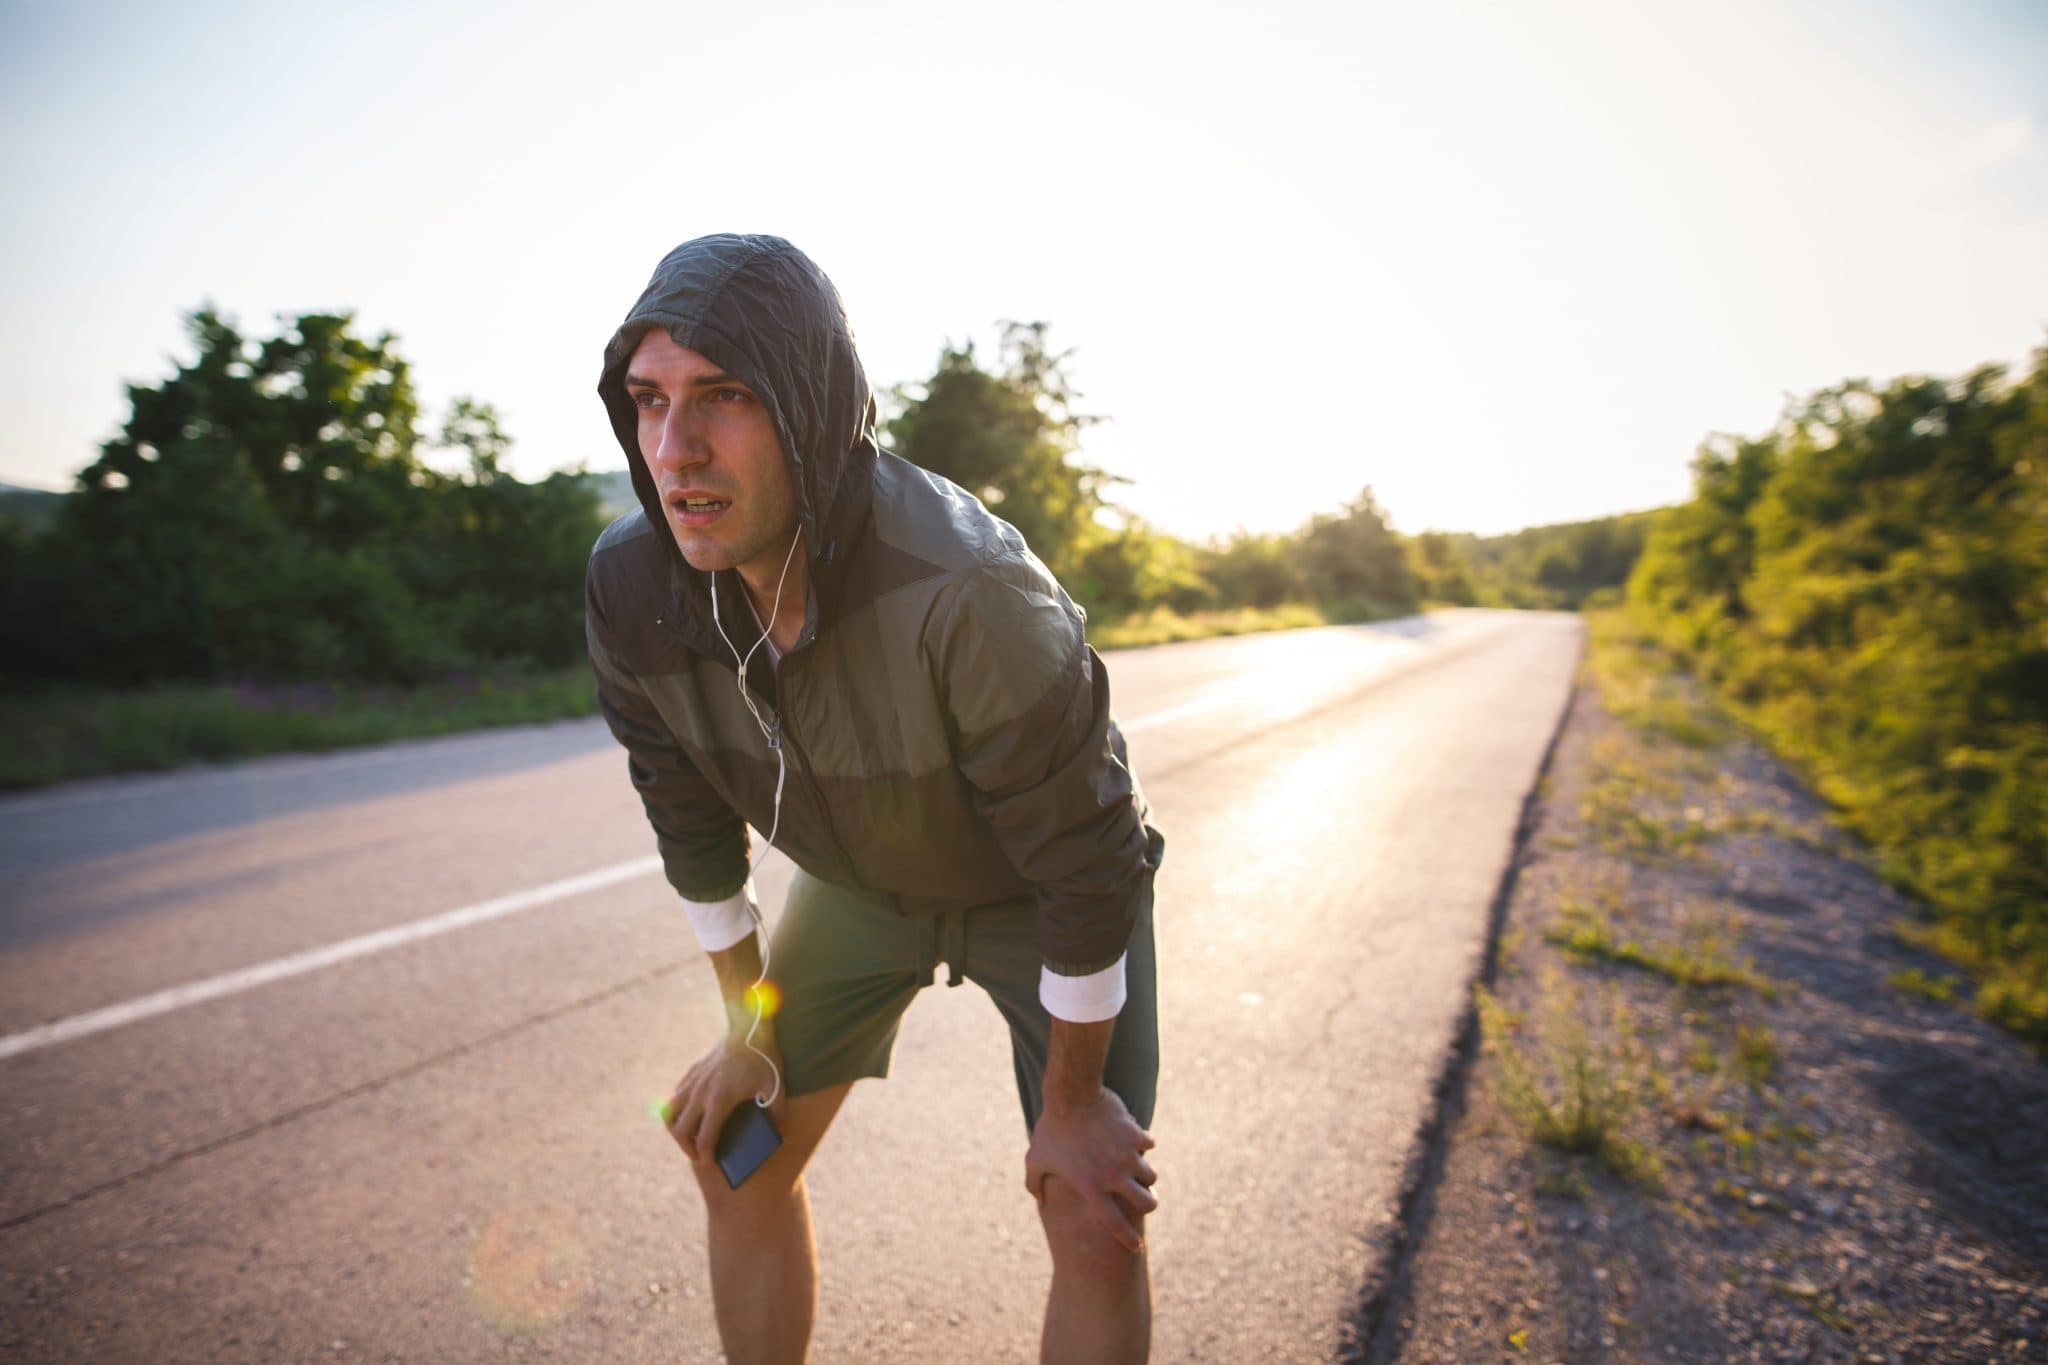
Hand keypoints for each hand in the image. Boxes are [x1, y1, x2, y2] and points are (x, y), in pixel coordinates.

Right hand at [661, 1034, 783, 1164]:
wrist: (748, 1027)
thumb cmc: (764, 1059)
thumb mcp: (776, 1088)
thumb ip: (778, 1114)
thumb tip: (780, 1135)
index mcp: (719, 1100)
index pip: (704, 1139)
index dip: (706, 1156)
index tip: (710, 1164)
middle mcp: (700, 1093)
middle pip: (680, 1131)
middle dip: (687, 1149)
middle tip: (699, 1156)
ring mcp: (692, 1082)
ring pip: (670, 1113)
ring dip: (677, 1129)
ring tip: (690, 1138)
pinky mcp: (691, 1072)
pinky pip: (676, 1097)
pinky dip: (679, 1110)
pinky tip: (693, 1114)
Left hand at [1025, 1087, 1158, 1252]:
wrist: (1071, 1095)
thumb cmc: (1050, 1129)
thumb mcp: (1034, 1159)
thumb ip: (1034, 1184)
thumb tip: (1039, 1200)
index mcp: (1091, 1188)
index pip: (1114, 1223)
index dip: (1127, 1239)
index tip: (1135, 1247)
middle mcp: (1114, 1176)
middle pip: (1146, 1203)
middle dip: (1148, 1205)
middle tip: (1145, 1201)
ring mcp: (1127, 1155)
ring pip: (1150, 1176)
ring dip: (1145, 1175)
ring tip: (1137, 1170)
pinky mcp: (1135, 1134)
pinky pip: (1148, 1144)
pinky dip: (1142, 1144)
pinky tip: (1133, 1140)